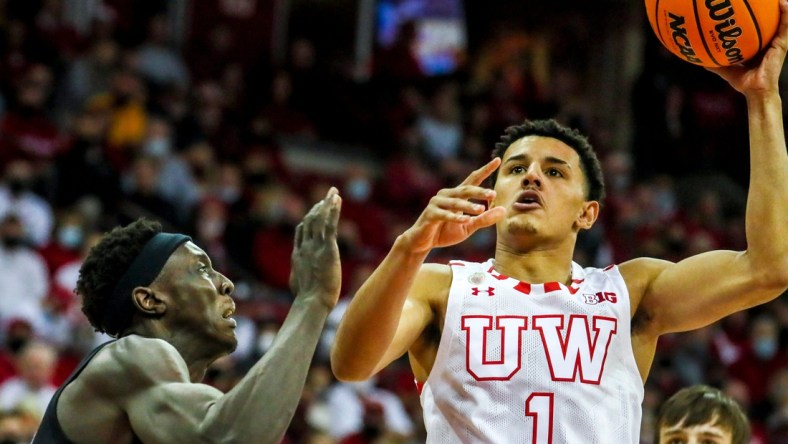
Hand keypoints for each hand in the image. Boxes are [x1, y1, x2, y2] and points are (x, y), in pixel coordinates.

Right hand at [289, 187, 341, 307]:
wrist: (312, 301)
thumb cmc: (308, 300)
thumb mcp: (300, 286)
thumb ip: (301, 278)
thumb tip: (299, 284)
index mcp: (298, 255)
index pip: (301, 231)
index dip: (308, 219)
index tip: (314, 211)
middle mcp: (304, 247)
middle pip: (310, 221)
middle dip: (318, 207)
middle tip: (325, 197)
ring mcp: (315, 246)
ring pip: (320, 219)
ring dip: (327, 203)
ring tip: (333, 192)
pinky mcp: (327, 248)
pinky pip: (330, 224)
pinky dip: (333, 210)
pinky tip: (337, 200)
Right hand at [401, 158, 506, 254]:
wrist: (423, 242)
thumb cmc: (446, 232)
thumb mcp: (468, 226)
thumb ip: (484, 219)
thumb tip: (504, 210)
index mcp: (457, 195)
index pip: (473, 180)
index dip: (485, 170)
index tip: (497, 160)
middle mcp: (446, 195)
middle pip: (466, 189)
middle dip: (480, 191)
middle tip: (493, 193)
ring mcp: (437, 203)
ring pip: (456, 202)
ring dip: (469, 206)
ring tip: (481, 209)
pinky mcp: (430, 214)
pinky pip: (444, 214)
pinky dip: (455, 217)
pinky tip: (465, 219)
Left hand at [707, 0, 787, 95]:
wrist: (756, 91)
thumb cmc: (744, 83)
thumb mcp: (727, 70)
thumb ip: (716, 64)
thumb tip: (701, 61)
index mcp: (758, 48)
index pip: (756, 31)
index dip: (753, 20)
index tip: (744, 10)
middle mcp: (768, 44)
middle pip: (769, 23)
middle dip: (767, 11)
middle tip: (761, 0)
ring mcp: (777, 43)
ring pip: (780, 22)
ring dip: (781, 9)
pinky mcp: (782, 45)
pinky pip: (785, 27)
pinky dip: (786, 15)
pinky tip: (783, 4)